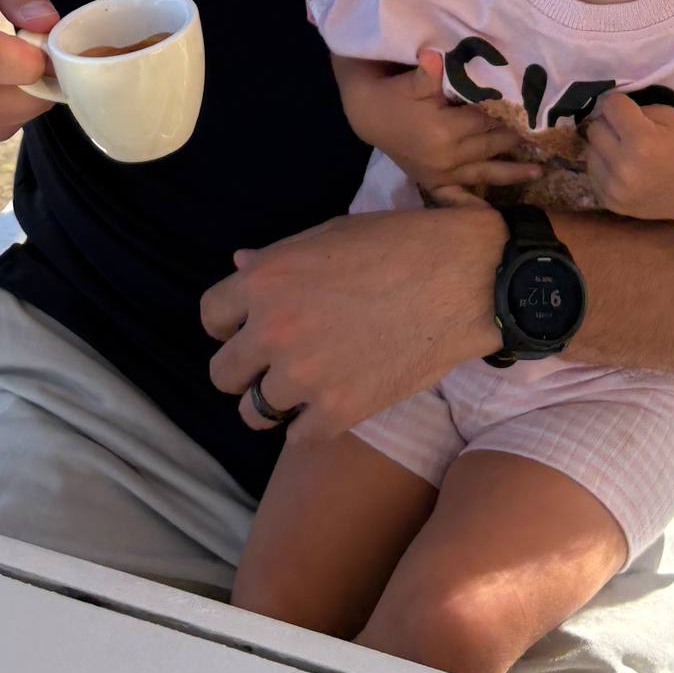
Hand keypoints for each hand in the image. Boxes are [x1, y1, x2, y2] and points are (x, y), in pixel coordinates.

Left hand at [201, 202, 504, 443]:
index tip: (248, 328)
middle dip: (244, 368)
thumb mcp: (328, 235)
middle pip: (221, 374)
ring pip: (254, 413)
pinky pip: (298, 438)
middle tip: (273, 363)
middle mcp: (273, 330)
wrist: (463, 278)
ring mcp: (304, 376)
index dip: (228, 323)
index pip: (210, 316)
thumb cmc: (398, 244)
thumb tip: (238, 265)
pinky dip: (311, 426)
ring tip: (303, 387)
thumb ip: (277, 258)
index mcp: (265, 280)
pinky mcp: (339, 412)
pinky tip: (333, 403)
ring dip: (274, 402)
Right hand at [334, 47, 542, 198]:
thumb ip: (428, 73)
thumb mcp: (412, 81)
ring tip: (539, 172)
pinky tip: (494, 215)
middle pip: (489, 146)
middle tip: (543, 138)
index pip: (485, 122)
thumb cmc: (394, 95)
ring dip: (512, 173)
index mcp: (445, 130)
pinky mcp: (433, 183)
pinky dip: (475, 206)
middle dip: (515, 141)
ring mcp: (441, 173)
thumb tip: (434, 56)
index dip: (507, 117)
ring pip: (484, 173)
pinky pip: (457, 198)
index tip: (530, 114)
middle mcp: (447, 156)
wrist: (369, 116)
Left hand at [582, 93, 673, 221]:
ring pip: (589, 150)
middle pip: (595, 128)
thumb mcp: (669, 115)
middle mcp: (624, 166)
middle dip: (610, 125)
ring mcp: (615, 189)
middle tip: (628, 131)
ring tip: (625, 151)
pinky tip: (623, 168)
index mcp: (641, 140)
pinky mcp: (611, 202)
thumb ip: (636, 108)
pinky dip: (604, 167)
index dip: (620, 104)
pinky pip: (592, 173)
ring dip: (604, 146)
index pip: (610, 105)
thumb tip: (607, 109)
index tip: (630, 111)